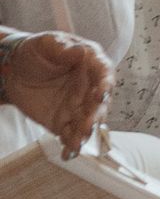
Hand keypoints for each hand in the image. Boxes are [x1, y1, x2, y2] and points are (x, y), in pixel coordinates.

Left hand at [2, 30, 112, 157]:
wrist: (14, 70)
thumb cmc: (35, 51)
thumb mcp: (47, 44)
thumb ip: (62, 49)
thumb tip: (79, 51)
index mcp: (90, 63)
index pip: (104, 74)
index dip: (105, 84)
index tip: (101, 94)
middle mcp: (89, 86)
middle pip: (99, 103)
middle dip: (96, 115)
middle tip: (88, 125)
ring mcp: (78, 106)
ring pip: (88, 122)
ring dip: (85, 133)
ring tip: (78, 142)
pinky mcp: (64, 121)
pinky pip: (71, 135)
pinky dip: (71, 146)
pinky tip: (68, 154)